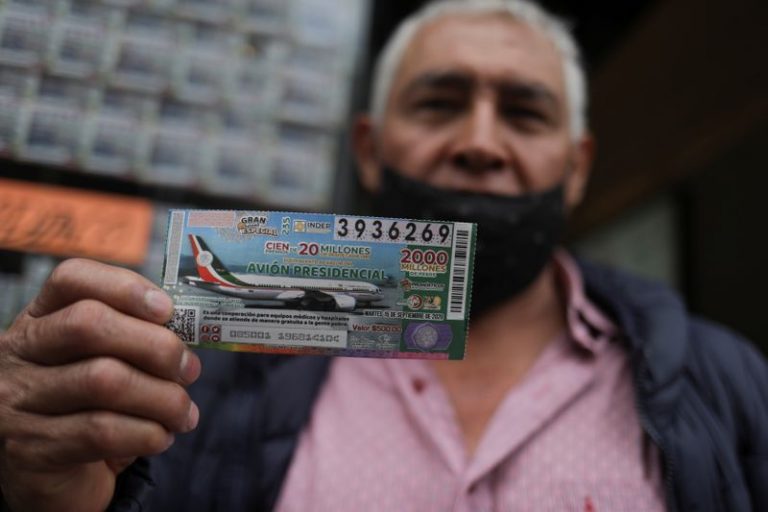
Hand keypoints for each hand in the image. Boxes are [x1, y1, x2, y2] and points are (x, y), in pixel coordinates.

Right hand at [0, 259, 200, 511]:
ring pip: (104, 380)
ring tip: (184, 412)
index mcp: (42, 318)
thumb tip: (189, 332)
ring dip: (163, 397)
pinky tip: (162, 436)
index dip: (125, 287)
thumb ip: (136, 338)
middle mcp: (21, 351)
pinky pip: (101, 431)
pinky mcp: (32, 447)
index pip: (72, 278)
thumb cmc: (88, 406)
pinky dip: (148, 433)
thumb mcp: (106, 361)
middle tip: (189, 369)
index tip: (168, 310)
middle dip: (156, 346)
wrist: (50, 476)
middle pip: (91, 325)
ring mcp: (18, 400)